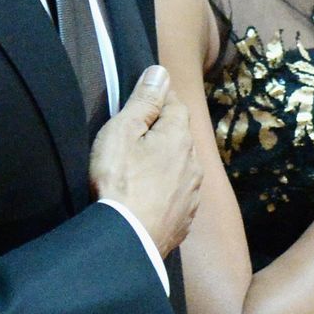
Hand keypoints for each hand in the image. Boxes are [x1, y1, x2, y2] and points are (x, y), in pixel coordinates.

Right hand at [89, 64, 203, 256]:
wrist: (126, 240)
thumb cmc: (119, 182)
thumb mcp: (122, 133)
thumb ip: (144, 102)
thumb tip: (161, 72)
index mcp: (180, 137)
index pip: (175, 105)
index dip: (158, 101)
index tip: (141, 103)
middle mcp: (194, 163)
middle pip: (180, 136)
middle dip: (163, 132)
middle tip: (135, 138)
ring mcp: (192, 194)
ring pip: (182, 166)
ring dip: (166, 163)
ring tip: (140, 170)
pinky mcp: (185, 219)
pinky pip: (178, 195)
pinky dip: (166, 191)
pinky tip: (148, 197)